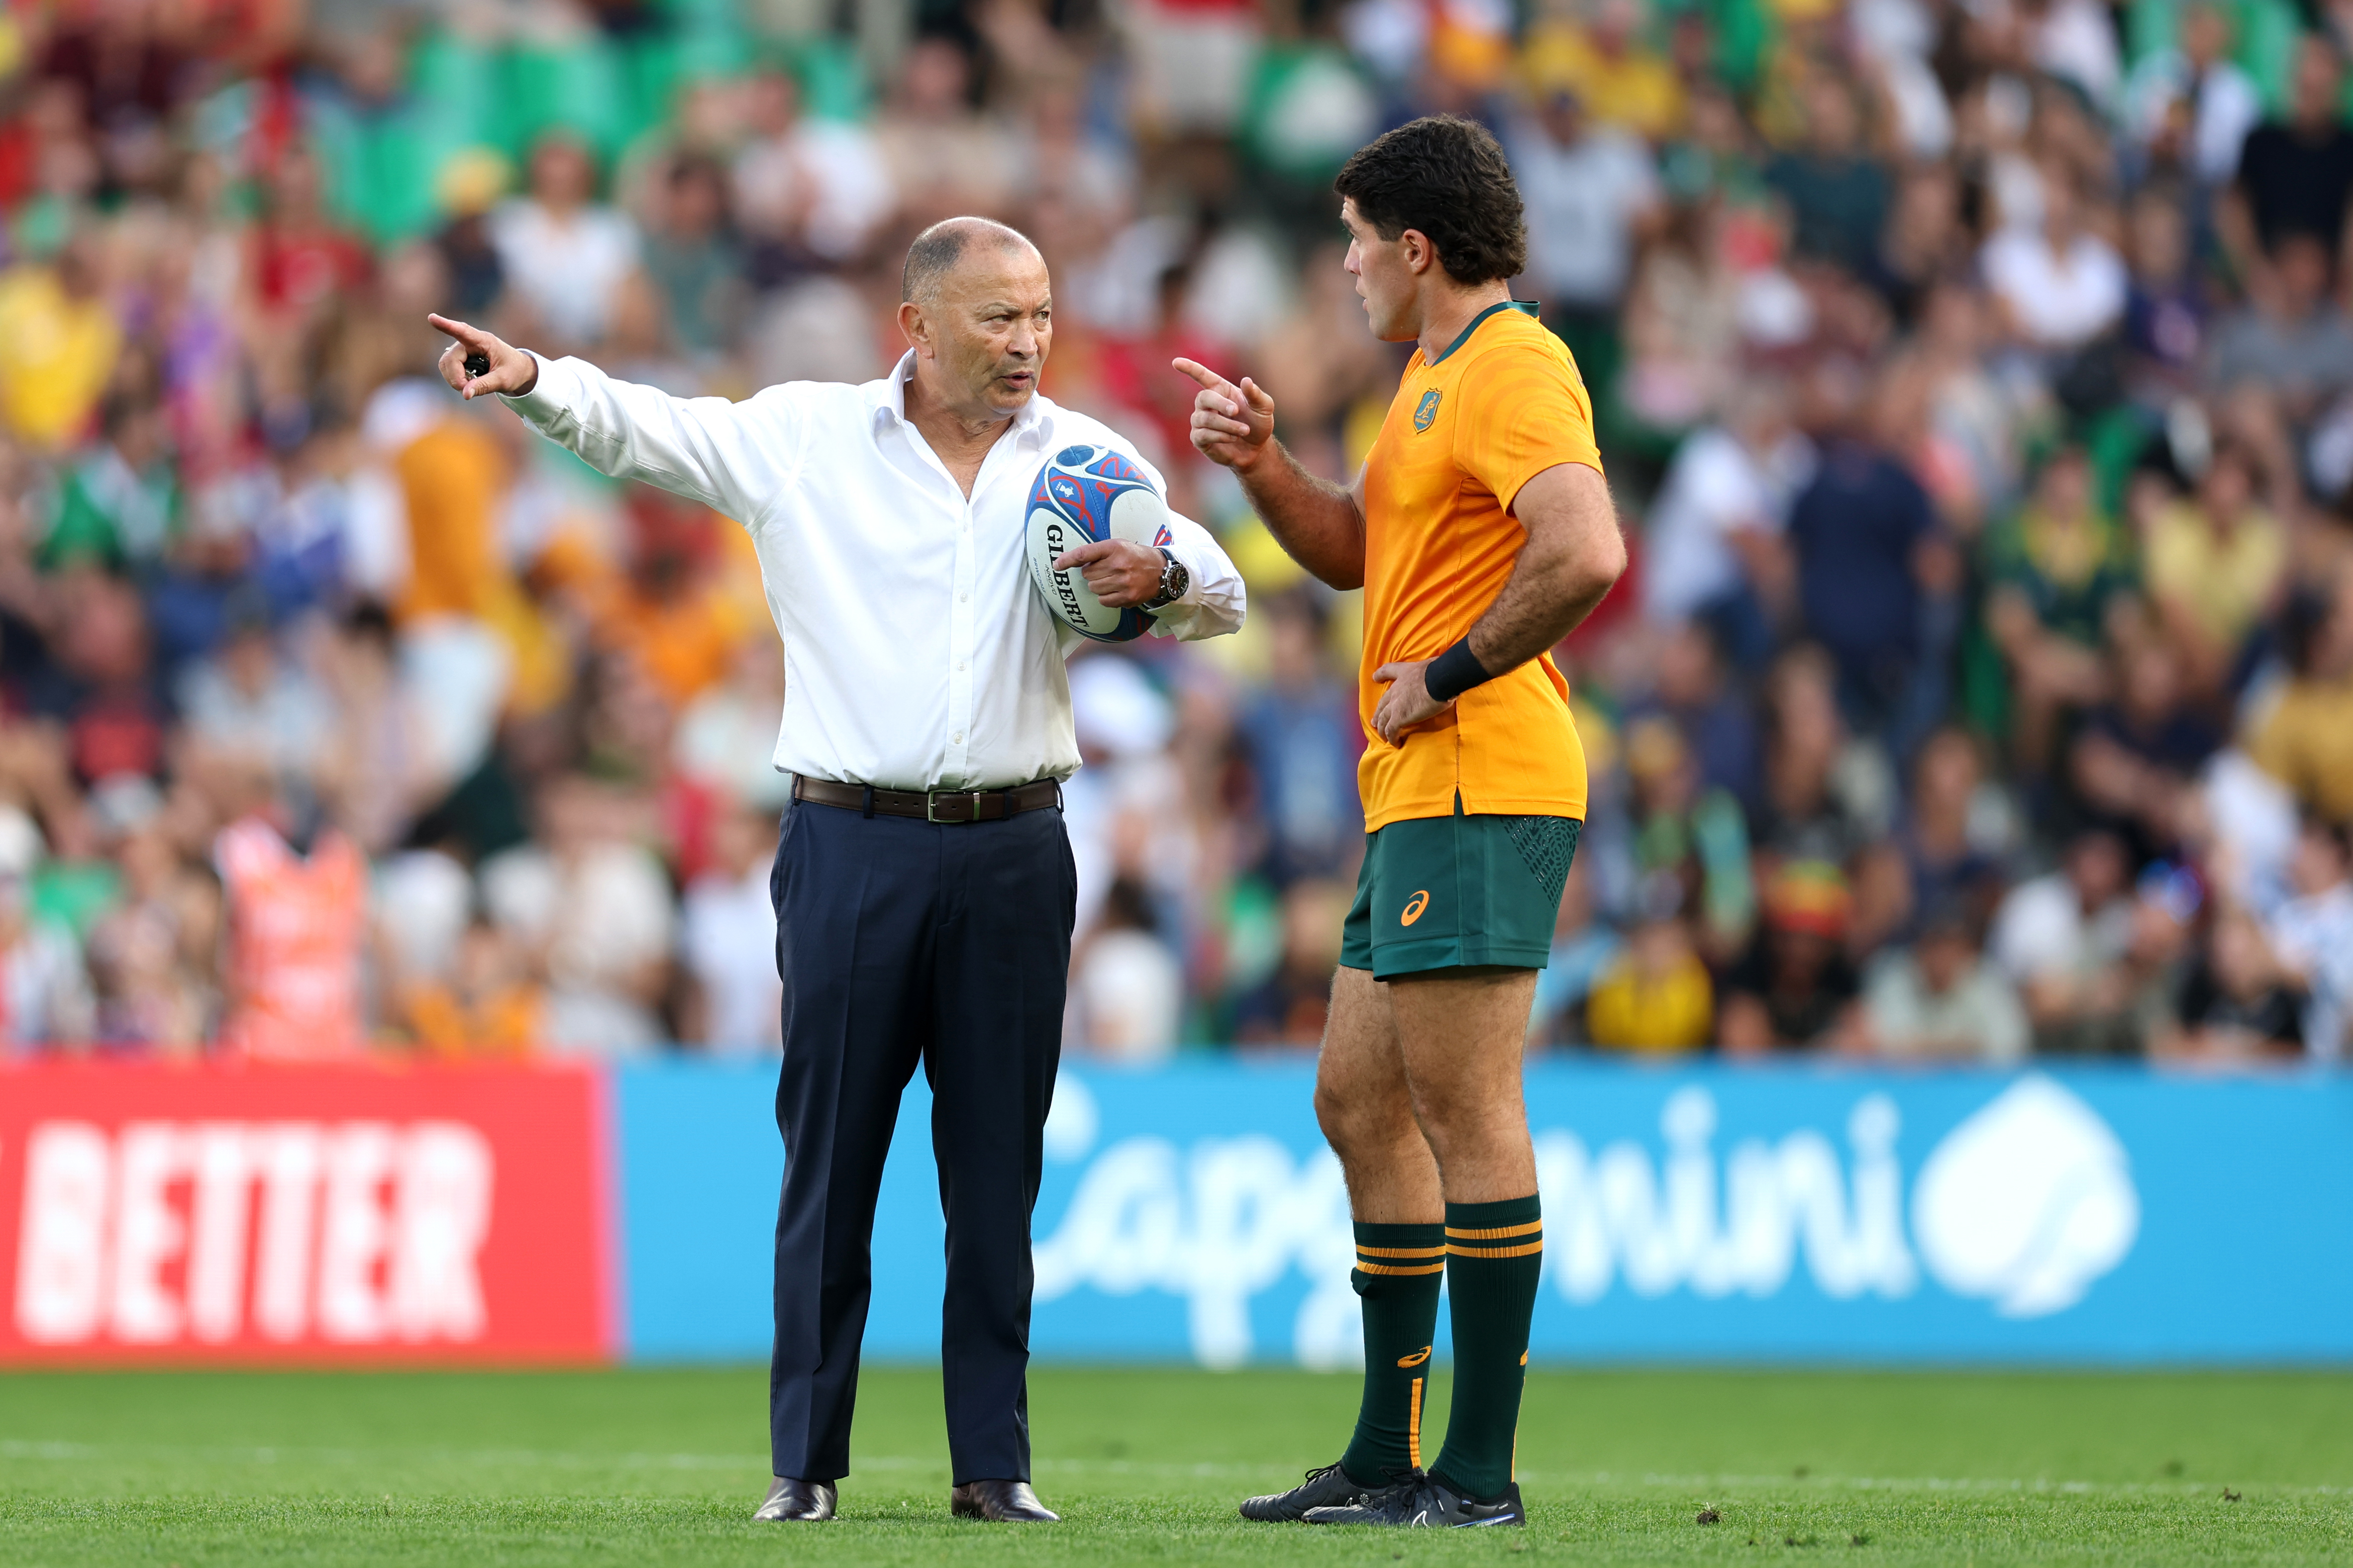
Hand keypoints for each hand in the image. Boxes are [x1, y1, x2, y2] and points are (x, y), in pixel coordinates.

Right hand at [429, 313, 536, 399]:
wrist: (519, 369)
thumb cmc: (514, 371)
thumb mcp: (503, 380)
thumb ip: (484, 386)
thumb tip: (465, 394)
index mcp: (484, 340)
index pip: (463, 331)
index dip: (447, 325)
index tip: (431, 318)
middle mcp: (470, 342)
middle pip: (451, 359)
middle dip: (456, 377)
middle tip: (468, 389)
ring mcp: (462, 349)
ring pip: (446, 364)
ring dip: (454, 378)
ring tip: (470, 385)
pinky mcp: (459, 357)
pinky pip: (447, 368)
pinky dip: (454, 379)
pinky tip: (467, 382)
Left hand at [1052, 538, 1162, 608]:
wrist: (1161, 571)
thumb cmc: (1135, 557)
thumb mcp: (1118, 545)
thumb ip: (1097, 552)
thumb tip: (1070, 561)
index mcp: (1115, 547)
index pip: (1085, 553)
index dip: (1068, 559)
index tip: (1057, 565)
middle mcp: (1119, 564)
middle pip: (1087, 574)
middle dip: (1092, 573)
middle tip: (1105, 570)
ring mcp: (1124, 582)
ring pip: (1094, 588)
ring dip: (1098, 585)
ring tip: (1111, 580)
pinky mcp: (1128, 598)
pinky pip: (1104, 601)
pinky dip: (1106, 597)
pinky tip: (1116, 590)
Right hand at [1173, 357, 1273, 472]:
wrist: (1257, 449)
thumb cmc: (1258, 423)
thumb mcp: (1264, 407)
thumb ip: (1256, 394)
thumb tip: (1246, 380)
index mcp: (1220, 389)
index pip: (1201, 376)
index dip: (1189, 368)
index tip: (1176, 362)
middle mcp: (1206, 403)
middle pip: (1204, 397)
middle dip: (1220, 404)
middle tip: (1236, 411)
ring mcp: (1200, 421)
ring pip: (1206, 419)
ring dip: (1227, 425)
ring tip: (1244, 430)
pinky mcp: (1199, 439)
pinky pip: (1203, 435)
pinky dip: (1221, 436)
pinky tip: (1233, 438)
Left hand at [1370, 660, 1449, 744]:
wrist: (1440, 680)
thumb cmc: (1439, 671)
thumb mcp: (1430, 665)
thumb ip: (1429, 670)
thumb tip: (1437, 672)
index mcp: (1403, 674)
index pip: (1388, 671)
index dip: (1380, 675)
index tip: (1375, 678)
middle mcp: (1396, 690)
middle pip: (1382, 703)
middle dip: (1378, 713)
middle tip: (1375, 721)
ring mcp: (1395, 705)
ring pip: (1383, 719)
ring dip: (1382, 729)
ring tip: (1383, 736)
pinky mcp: (1399, 718)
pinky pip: (1391, 731)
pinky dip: (1391, 738)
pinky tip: (1395, 743)